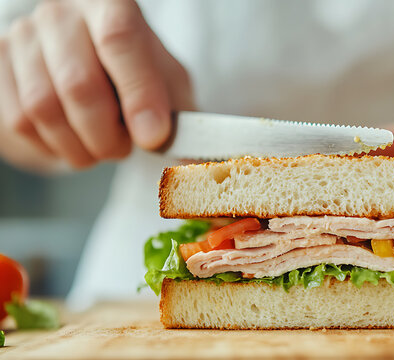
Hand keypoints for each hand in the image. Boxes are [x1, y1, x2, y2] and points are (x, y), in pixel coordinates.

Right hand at [0, 0, 192, 170]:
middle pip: (78, 84)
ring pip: (42, 108)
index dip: (139, 93)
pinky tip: (71, 140)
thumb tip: (192, 165)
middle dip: (107, 135)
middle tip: (124, 148)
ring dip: (80, 145)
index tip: (153, 136)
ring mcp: (24, 37)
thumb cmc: (137, 76)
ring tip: (101, 145)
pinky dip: (51, 146)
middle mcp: (62, 13)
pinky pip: (18, 122)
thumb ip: (182, 117)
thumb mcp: (169, 85)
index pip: (121, 39)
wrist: (91, 64)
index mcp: (112, 6)